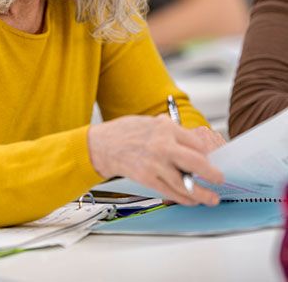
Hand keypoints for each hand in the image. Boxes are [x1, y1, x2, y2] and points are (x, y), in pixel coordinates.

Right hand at [87, 114, 224, 205]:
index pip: (196, 142)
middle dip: (213, 174)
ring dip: (202, 193)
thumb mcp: (150, 122)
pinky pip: (171, 192)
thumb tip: (190, 140)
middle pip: (197, 162)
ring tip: (211, 198)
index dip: (207, 154)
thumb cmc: (124, 132)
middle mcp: (163, 145)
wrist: (102, 145)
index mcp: (165, 128)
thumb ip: (170, 130)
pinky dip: (184, 198)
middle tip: (220, 179)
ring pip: (186, 183)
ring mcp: (155, 164)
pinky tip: (191, 200)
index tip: (212, 160)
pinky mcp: (147, 178)